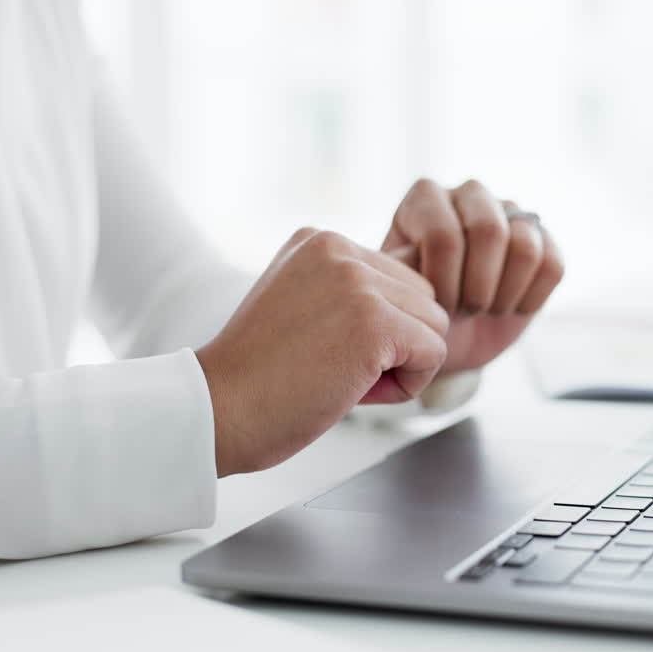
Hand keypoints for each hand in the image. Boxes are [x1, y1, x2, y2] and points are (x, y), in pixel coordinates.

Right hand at [196, 228, 448, 476]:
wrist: (217, 411)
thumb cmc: (260, 376)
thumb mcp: (304, 305)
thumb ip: (351, 291)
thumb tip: (425, 301)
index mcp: (320, 240)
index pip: (399, 281)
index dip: (376, 330)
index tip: (320, 348)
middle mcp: (339, 249)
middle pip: (424, 299)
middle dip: (396, 344)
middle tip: (335, 368)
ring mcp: (358, 284)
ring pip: (434, 326)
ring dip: (401, 365)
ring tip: (341, 377)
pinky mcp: (375, 323)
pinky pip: (434, 354)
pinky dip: (406, 385)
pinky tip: (355, 390)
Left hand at [382, 179, 563, 372]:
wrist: (450, 335)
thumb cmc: (416, 310)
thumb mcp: (397, 292)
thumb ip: (401, 269)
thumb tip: (414, 254)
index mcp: (426, 197)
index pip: (445, 235)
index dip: (444, 283)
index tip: (434, 308)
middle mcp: (470, 194)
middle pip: (490, 232)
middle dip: (477, 288)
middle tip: (464, 310)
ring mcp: (511, 212)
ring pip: (525, 249)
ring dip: (503, 295)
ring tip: (484, 309)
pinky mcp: (544, 239)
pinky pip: (553, 266)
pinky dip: (530, 299)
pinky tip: (509, 307)